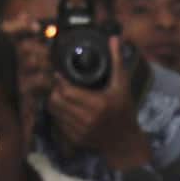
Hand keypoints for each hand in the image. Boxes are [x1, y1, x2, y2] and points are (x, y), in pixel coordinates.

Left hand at [43, 37, 152, 171]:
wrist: (125, 141)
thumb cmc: (124, 110)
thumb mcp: (122, 85)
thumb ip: (117, 61)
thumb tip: (115, 39)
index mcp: (98, 104)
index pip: (67, 91)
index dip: (60, 81)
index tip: (60, 74)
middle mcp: (87, 119)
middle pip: (56, 100)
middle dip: (55, 90)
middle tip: (60, 84)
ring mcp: (80, 131)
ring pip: (54, 112)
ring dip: (55, 101)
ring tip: (62, 95)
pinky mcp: (75, 139)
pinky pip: (58, 123)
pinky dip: (59, 114)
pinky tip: (67, 108)